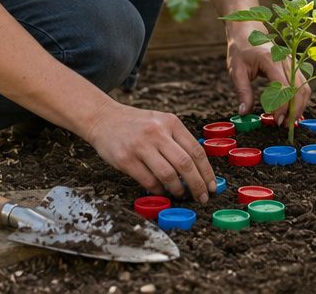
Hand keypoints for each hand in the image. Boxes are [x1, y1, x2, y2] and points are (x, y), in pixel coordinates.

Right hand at [81, 99, 214, 201]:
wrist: (103, 118)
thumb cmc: (136, 123)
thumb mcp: (161, 121)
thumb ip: (178, 139)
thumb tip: (199, 169)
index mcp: (170, 122)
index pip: (196, 151)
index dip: (207, 172)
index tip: (212, 186)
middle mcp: (157, 133)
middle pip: (185, 164)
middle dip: (197, 185)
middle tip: (202, 198)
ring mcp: (140, 146)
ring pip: (168, 175)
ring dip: (178, 190)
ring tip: (181, 195)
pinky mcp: (125, 159)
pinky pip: (148, 181)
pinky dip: (158, 190)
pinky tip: (162, 192)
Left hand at [226, 24, 310, 126]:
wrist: (247, 30)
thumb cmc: (240, 49)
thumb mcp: (236, 70)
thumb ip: (243, 91)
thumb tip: (244, 113)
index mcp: (271, 60)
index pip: (283, 88)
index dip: (282, 107)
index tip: (276, 121)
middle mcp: (286, 60)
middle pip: (299, 89)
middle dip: (294, 110)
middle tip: (283, 126)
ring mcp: (292, 62)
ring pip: (304, 87)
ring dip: (300, 106)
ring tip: (289, 121)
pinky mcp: (293, 66)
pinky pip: (302, 84)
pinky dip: (300, 99)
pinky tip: (294, 111)